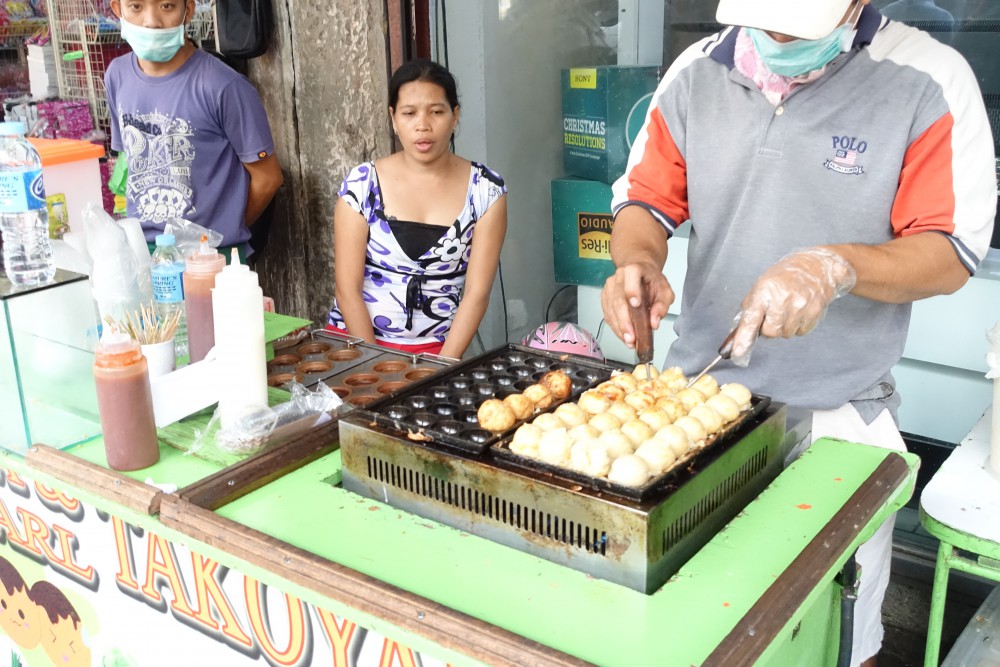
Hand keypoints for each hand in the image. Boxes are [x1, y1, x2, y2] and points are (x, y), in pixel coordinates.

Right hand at [601, 262, 673, 348]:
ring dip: (619, 327)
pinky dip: (615, 327)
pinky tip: (623, 335)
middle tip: (631, 337)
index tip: (636, 304)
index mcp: (636, 268)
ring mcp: (609, 286)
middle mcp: (619, 276)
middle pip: (618, 299)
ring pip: (611, 309)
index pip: (631, 274)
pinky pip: (607, 314)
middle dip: (624, 321)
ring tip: (629, 341)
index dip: (632, 290)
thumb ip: (662, 305)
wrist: (640, 271)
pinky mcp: (604, 296)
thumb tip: (654, 322)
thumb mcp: (665, 291)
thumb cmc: (652, 281)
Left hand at [731, 248, 856, 365]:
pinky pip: (801, 332)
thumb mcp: (762, 284)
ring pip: (786, 334)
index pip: (751, 319)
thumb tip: (741, 331)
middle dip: (769, 328)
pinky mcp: (814, 313)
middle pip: (770, 332)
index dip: (744, 338)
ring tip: (789, 309)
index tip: (737, 352)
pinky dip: (798, 326)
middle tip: (774, 314)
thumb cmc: (786, 276)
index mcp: (764, 291)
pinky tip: (800, 311)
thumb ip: (751, 307)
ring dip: (784, 327)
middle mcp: (782, 300)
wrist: (817, 266)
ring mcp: (800, 307)